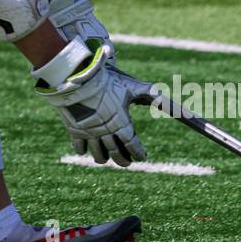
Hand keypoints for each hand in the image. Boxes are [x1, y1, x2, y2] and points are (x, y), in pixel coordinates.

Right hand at [32, 39, 152, 165]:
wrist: (79, 77)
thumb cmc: (107, 81)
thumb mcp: (131, 87)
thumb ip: (149, 93)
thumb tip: (166, 96)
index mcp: (121, 123)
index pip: (132, 144)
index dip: (138, 152)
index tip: (142, 157)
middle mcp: (105, 132)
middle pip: (115, 153)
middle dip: (122, 159)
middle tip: (127, 163)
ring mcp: (89, 132)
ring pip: (97, 153)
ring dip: (102, 158)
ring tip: (105, 160)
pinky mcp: (74, 129)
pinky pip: (78, 145)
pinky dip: (82, 150)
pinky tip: (84, 151)